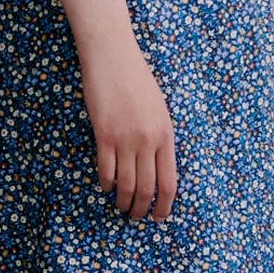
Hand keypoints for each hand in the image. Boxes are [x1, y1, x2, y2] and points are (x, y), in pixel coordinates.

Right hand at [36, 0, 178, 221]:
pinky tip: (105, 187)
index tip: (159, 217)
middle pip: (148, 188)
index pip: (169, 181)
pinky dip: (106, 183)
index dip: (165, 204)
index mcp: (166, 134)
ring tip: (120, 208)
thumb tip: (157, 164)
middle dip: (142, 209)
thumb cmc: (136, 78)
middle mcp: (149, 140)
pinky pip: (106, 169)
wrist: (113, 54)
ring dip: (123, 201)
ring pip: (127, 184)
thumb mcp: (158, 107)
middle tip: (136, 218)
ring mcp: (126, 138)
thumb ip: (159, 136)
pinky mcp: (104, 134)